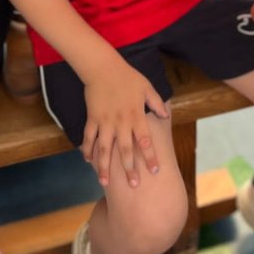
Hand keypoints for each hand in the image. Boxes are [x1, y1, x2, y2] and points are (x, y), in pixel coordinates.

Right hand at [81, 59, 169, 187]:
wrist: (102, 67)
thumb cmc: (127, 76)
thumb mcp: (147, 87)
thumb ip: (156, 103)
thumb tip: (166, 116)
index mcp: (136, 116)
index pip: (145, 140)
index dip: (150, 156)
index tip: (155, 171)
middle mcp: (120, 122)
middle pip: (124, 150)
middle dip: (129, 169)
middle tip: (133, 186)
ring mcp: (104, 121)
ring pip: (103, 149)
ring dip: (103, 166)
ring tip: (104, 182)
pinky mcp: (92, 118)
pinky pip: (88, 137)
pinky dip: (87, 149)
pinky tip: (87, 161)